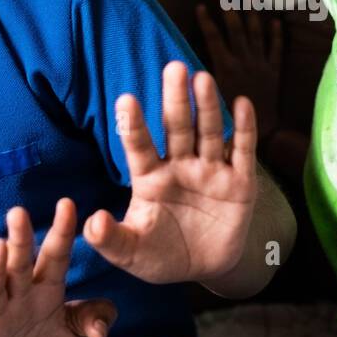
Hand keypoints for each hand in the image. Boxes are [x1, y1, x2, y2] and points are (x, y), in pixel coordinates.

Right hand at [0, 200, 117, 336]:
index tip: (67, 204)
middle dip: (20, 241)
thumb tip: (102, 328)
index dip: (61, 232)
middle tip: (19, 213)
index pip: (54, 257)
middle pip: (19, 265)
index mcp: (44, 290)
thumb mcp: (72, 332)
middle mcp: (17, 297)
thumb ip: (91, 318)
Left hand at [83, 61, 258, 284]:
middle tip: (173, 67)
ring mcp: (211, 172)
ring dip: (206, 106)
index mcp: (150, 179)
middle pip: (176, 128)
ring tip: (202, 79)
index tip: (126, 99)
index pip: (139, 147)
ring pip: (208, 133)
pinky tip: (242, 103)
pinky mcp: (240, 183)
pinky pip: (242, 152)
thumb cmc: (161, 255)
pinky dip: (244, 128)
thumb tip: (92, 223)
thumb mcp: (131, 253)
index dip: (134, 125)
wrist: (204, 268)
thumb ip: (110, 239)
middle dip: (175, 100)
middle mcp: (180, 167)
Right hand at [196, 5, 282, 141]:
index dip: (206, 21)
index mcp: (225, 67)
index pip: (213, 37)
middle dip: (230, 10)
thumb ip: (203, 78)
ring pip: (257, 35)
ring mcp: (261, 64)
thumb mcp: (210, 97)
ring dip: (252, 16)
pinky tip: (276, 21)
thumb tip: (187, 62)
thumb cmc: (229, 119)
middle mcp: (243, 62)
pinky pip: (276, 50)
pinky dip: (276, 35)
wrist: (262, 131)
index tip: (201, 6)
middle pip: (236, 30)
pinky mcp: (274, 71)